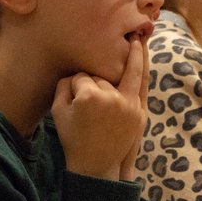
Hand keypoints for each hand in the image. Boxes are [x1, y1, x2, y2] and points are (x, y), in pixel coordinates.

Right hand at [52, 35, 149, 181]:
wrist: (96, 166)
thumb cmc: (73, 139)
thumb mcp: (58, 111)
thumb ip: (63, 85)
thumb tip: (76, 70)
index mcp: (89, 96)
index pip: (82, 77)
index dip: (75, 86)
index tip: (74, 102)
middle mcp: (112, 97)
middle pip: (101, 76)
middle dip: (94, 80)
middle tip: (90, 99)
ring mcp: (129, 103)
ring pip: (127, 71)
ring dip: (134, 51)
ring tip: (136, 34)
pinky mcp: (140, 110)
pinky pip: (142, 82)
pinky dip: (143, 65)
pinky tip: (143, 49)